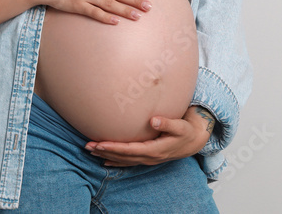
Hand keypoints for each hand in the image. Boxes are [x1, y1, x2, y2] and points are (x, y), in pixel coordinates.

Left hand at [83, 106, 212, 166]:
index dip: (114, 148)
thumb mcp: (180, 126)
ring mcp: (148, 159)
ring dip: (106, 156)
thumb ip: (167, 123)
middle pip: (123, 157)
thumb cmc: (186, 131)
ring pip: (123, 160)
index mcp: (155, 150)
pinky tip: (104, 162)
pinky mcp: (147, 158)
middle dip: (105, 152)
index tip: (100, 143)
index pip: (130, 150)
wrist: (193, 141)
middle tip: (87, 146)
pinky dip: (115, 162)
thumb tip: (154, 120)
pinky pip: (128, 162)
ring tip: (90, 150)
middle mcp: (149, 157)